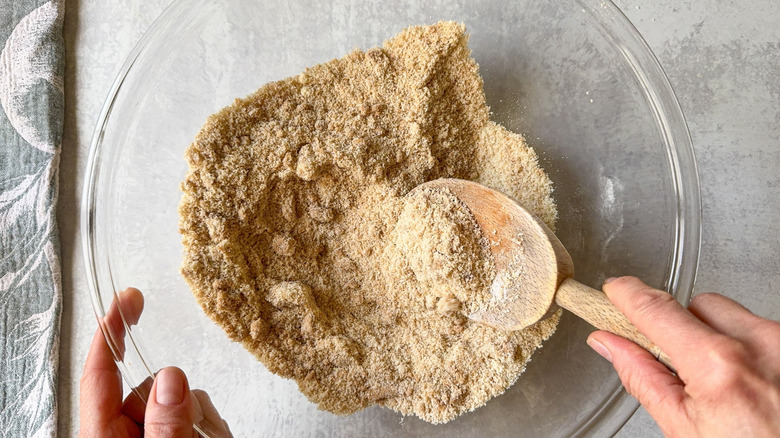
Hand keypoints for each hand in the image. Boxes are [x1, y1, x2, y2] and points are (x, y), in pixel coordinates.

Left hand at [79, 288, 232, 436]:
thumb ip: (166, 424)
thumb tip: (171, 378)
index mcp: (105, 434)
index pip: (100, 373)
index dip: (110, 331)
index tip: (126, 298)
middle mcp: (123, 432)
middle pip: (152, 387)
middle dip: (183, 399)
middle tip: (198, 428)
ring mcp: (149, 434)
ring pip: (179, 400)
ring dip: (198, 416)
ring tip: (205, 436)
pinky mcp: (170, 435)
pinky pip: (194, 416)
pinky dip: (206, 423)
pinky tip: (209, 436)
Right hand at [587, 276, 779, 437]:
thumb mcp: (684, 430)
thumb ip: (643, 378)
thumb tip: (610, 344)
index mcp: (719, 367)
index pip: (657, 309)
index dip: (627, 294)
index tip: (614, 290)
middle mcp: (760, 346)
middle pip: (698, 305)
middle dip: (681, 328)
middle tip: (680, 366)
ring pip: (733, 316)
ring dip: (718, 339)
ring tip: (725, 384)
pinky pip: (761, 332)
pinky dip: (748, 351)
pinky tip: (751, 384)